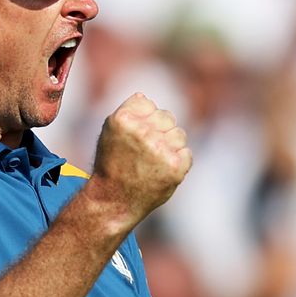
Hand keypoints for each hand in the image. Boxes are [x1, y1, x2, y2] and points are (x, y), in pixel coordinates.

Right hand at [86, 93, 191, 230]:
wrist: (114, 200)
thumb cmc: (112, 164)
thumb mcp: (110, 133)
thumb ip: (128, 112)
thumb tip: (144, 96)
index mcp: (123, 119)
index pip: (148, 103)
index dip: (143, 119)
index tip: (133, 136)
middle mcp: (142, 132)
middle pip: (167, 117)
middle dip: (159, 131)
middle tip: (143, 152)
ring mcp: (160, 150)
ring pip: (179, 134)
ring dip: (170, 146)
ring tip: (152, 163)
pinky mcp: (175, 167)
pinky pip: (186, 153)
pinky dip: (177, 163)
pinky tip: (161, 172)